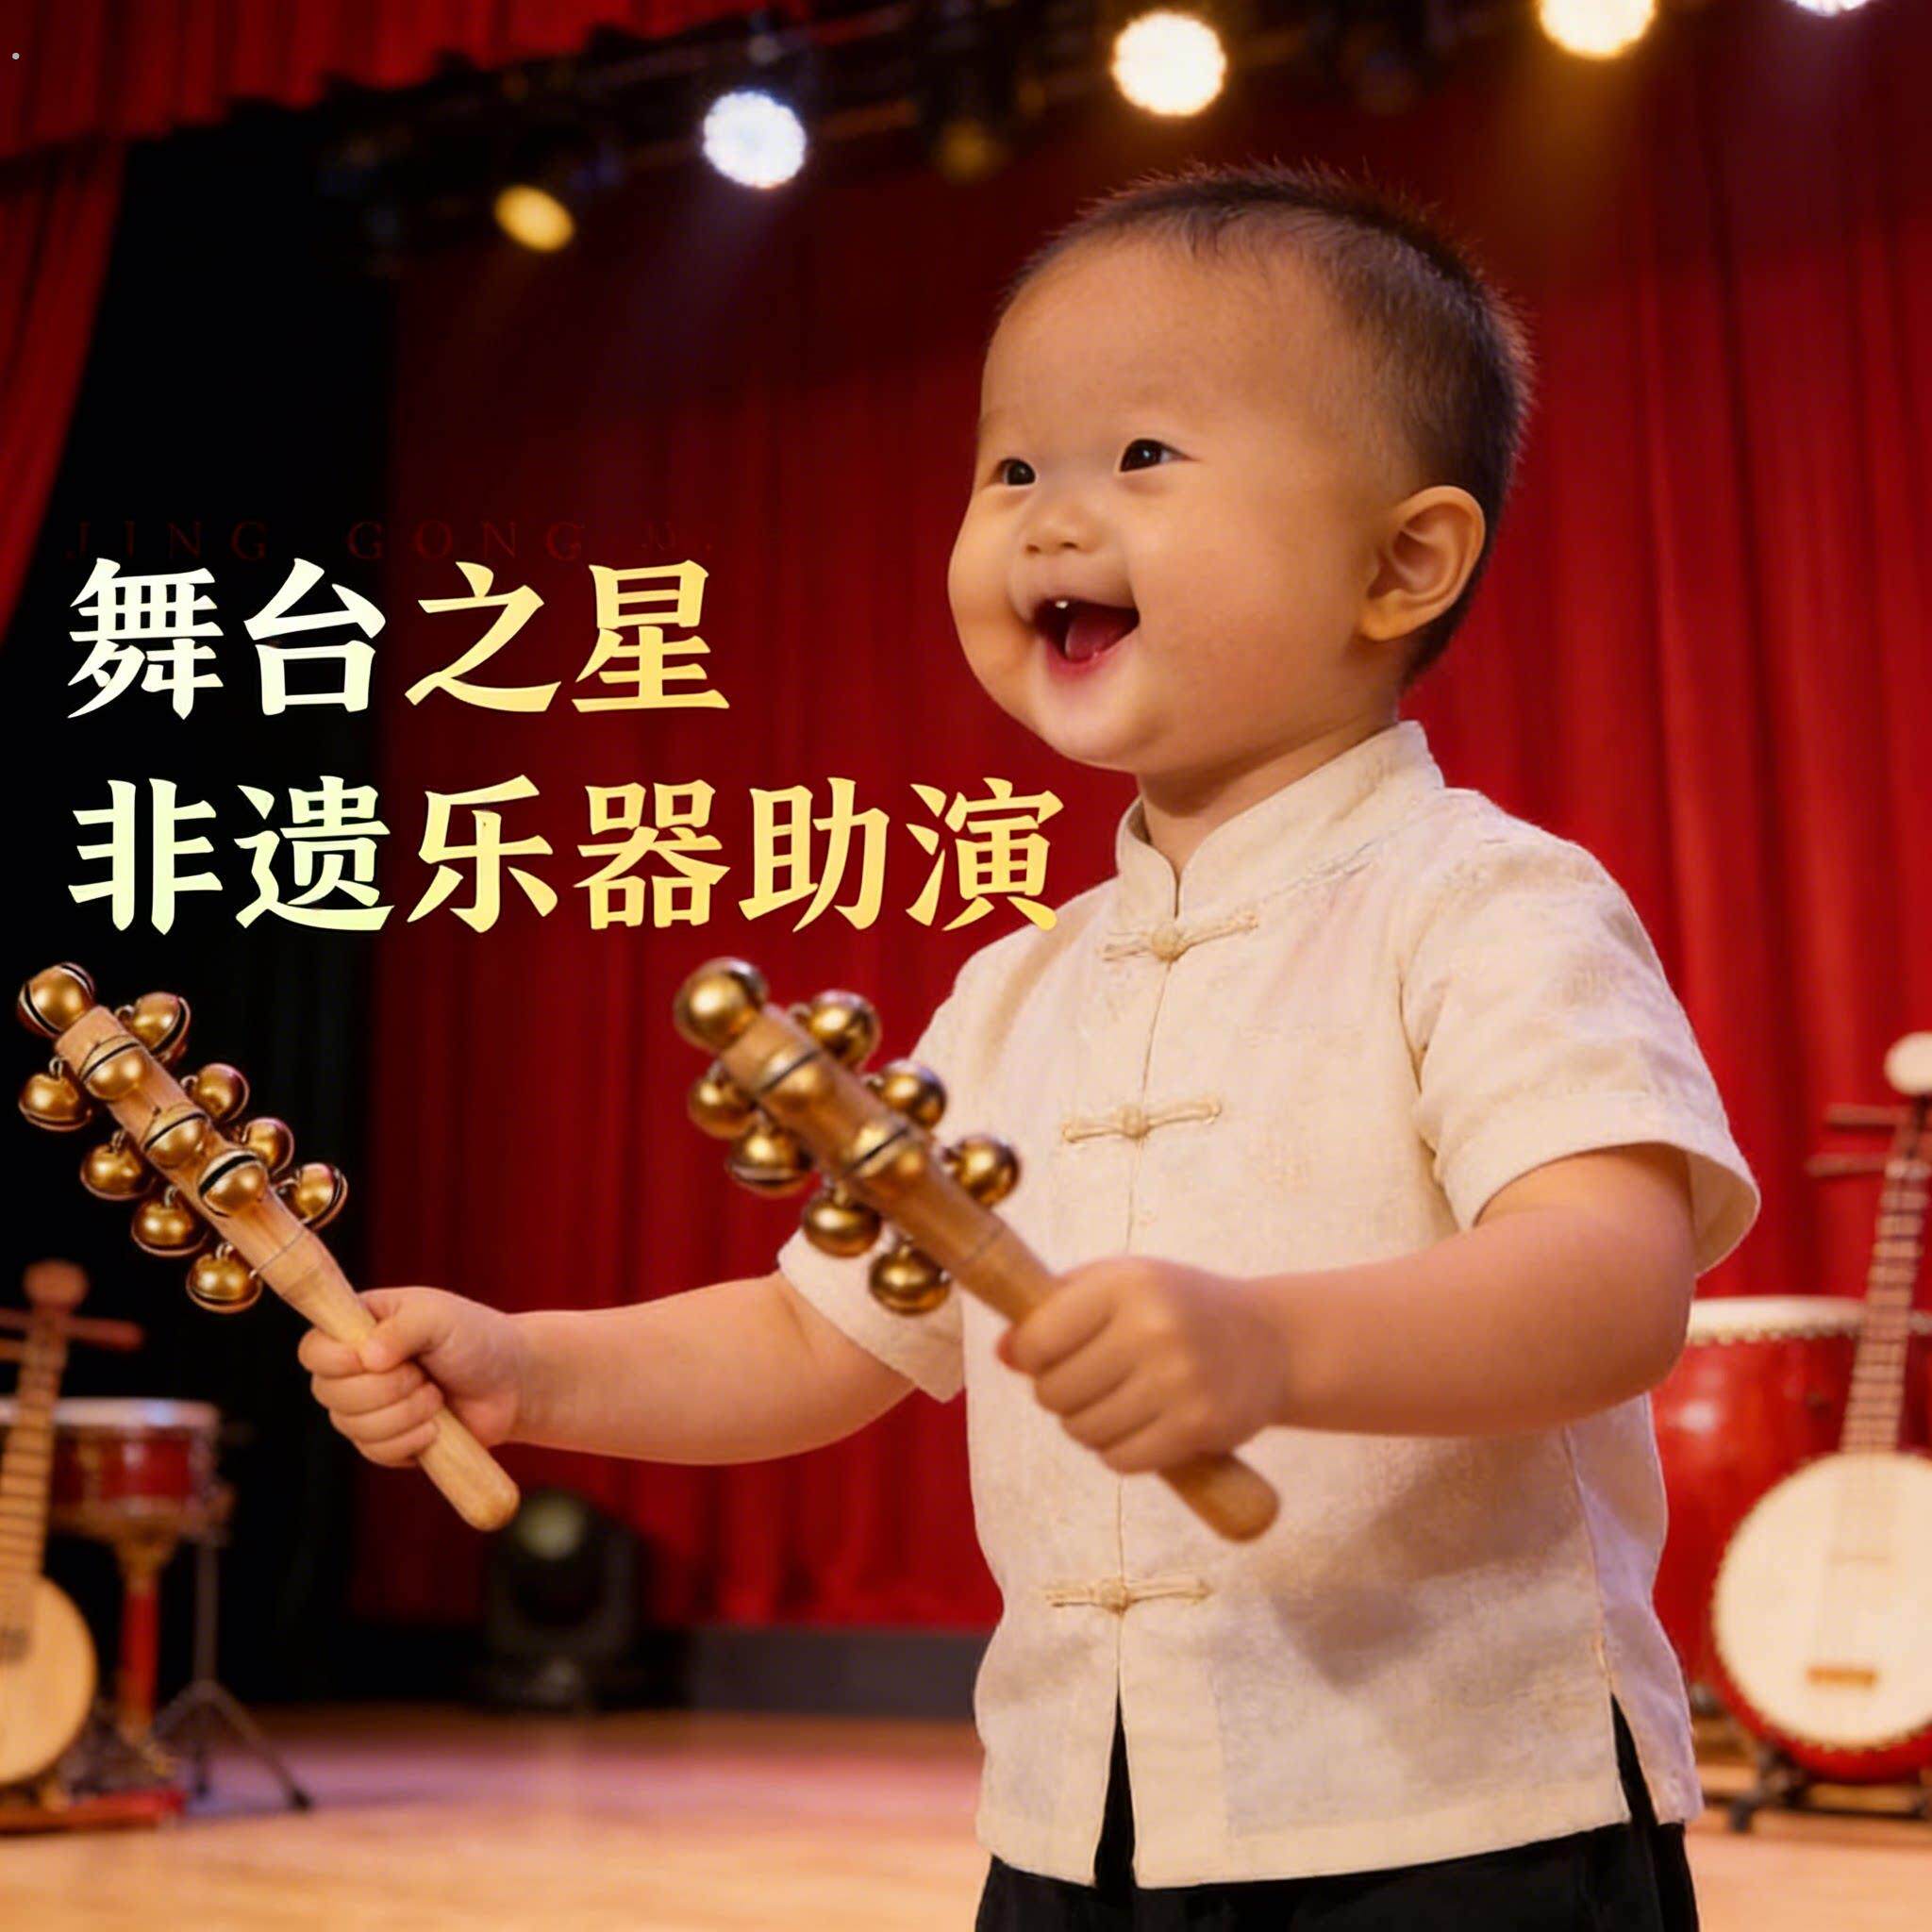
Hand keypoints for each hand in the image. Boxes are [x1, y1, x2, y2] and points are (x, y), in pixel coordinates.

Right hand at [297, 1285, 525, 1465]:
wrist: (512, 1385)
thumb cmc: (476, 1339)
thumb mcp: (441, 1317)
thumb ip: (403, 1327)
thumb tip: (368, 1358)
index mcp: (358, 1327)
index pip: (312, 1349)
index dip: (334, 1360)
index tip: (371, 1358)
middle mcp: (353, 1368)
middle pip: (327, 1392)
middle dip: (386, 1388)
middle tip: (424, 1373)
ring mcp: (366, 1408)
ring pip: (352, 1426)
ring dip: (404, 1413)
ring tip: (436, 1396)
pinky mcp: (384, 1442)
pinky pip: (375, 1451)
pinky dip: (410, 1440)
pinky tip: (436, 1425)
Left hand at [996, 1257, 1287, 1474]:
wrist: (1271, 1341)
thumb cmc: (1179, 1307)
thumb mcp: (1122, 1282)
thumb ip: (1058, 1307)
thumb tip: (1004, 1353)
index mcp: (1127, 1284)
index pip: (1038, 1338)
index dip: (1029, 1356)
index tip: (1041, 1357)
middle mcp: (1153, 1328)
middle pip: (1054, 1391)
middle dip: (1058, 1394)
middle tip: (1087, 1382)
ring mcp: (1178, 1380)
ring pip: (1083, 1430)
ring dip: (1086, 1426)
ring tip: (1115, 1402)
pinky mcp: (1198, 1426)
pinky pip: (1121, 1459)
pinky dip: (1119, 1450)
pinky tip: (1140, 1426)